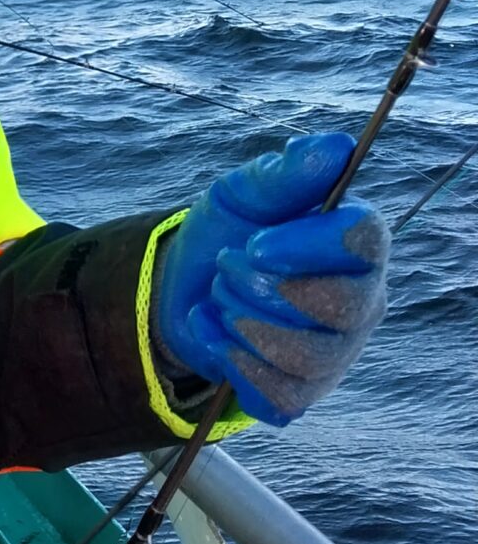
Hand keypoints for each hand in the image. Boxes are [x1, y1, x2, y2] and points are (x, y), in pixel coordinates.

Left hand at [152, 133, 388, 427]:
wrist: (180, 289)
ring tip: (220, 297)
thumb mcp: (244, 193)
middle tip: (226, 264)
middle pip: (340, 306)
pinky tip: (215, 334)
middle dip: (263, 287)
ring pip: (308, 356)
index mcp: (357, 244)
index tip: (255, 243)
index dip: (308, 245)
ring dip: (244, 322)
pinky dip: (235, 364)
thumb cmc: (228, 232)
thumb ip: (286, 173)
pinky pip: (282, 396)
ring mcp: (338, 352)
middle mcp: (363, 300)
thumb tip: (333, 147)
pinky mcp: (305, 392)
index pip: (363, 243)